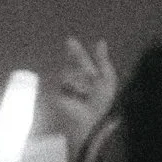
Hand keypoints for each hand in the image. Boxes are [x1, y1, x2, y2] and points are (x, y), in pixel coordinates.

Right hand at [49, 37, 115, 156]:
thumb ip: (102, 60)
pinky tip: (79, 95)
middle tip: (84, 74)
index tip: (69, 40)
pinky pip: (64, 80)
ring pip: (68, 73)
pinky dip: (75, 85)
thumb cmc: (101, 103)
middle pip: (71, 65)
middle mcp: (74, 82)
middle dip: (78, 63)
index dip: (75, 51)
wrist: (91, 121)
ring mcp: (63, 88)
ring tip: (86, 93)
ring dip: (81, 81)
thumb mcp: (106, 79)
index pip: (79, 61)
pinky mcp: (54, 95)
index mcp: (87, 77)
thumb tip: (100, 40)